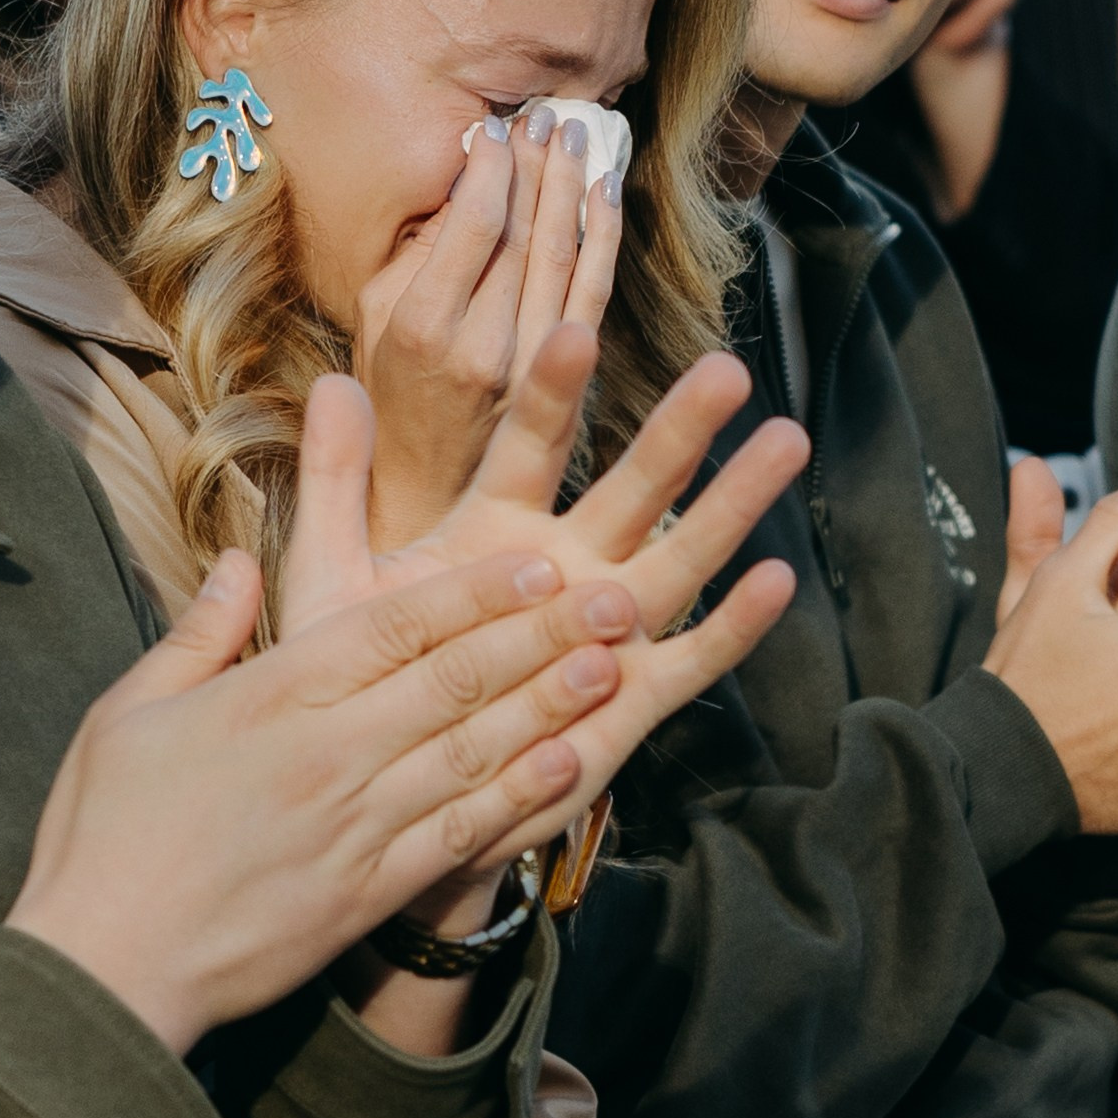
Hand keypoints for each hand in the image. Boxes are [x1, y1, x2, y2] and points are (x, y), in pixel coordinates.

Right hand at [10, 354, 802, 1054]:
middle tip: (616, 599)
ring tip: (614, 667)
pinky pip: (459, 835)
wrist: (106, 966)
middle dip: (543, 636)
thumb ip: (198, 633)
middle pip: (456, 679)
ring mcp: (355, 826)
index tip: (537, 566)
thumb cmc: (103, 834)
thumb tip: (241, 560)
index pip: (394, 627)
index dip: (475, 594)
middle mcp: (328, 753)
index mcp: (272, 696)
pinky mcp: (366, 892)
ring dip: (550, 706)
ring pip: (473, 750)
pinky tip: (566, 767)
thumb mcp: (127, 712)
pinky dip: (517, 798)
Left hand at [289, 324, 806, 861]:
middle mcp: (566, 567)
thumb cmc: (369, 681)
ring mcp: (607, 629)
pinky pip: (690, 658)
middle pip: (631, 489)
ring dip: (730, 505)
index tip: (572, 332)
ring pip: (678, 558)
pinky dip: (732, 625)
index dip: (552, 393)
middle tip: (726, 370)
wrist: (391, 785)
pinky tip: (775, 581)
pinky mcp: (629, 696)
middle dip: (677, 432)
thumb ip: (337, 484)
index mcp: (497, 529)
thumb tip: (331, 383)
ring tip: (786, 441)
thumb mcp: (336, 581)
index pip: (531, 445)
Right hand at [355, 112, 620, 552]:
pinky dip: (603, 241)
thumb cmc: (385, 408)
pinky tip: (608, 196)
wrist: (422, 504)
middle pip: (526, 236)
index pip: (474, 225)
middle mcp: (481, 347)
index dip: (493, 169)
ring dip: (576, 192)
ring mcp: (531, 370)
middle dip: (541, 169)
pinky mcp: (566, 386)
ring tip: (580, 137)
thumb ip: (411, 259)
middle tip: (549, 117)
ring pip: (566, 262)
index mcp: (421, 327)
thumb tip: (461, 192)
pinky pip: (592, 297)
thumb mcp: (369, 328)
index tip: (498, 130)